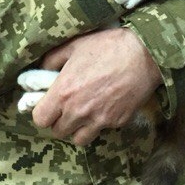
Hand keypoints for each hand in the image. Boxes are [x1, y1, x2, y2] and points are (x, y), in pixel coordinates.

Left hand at [30, 28, 161, 145]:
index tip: (49, 105)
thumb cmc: (108, 46)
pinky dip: (101, 122)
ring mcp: (100, 119)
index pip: (40, 120)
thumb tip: (42, 70)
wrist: (144, 53)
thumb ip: (52, 60)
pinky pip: (103, 130)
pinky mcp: (118, 122)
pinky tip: (106, 105)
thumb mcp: (74, 45)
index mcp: (64, 93)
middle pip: (58, 132)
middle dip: (60, 121)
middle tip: (67, 107)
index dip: (43, 113)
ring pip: (79, 139)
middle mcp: (79, 111)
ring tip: (85, 113)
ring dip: (78, 129)